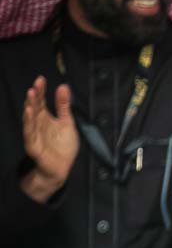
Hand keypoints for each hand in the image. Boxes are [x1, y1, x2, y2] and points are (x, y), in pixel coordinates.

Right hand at [20, 76, 78, 198]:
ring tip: (31, 93)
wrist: (61, 168)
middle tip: (36, 84)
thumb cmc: (63, 146)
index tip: (41, 79)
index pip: (41, 101)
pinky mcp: (33, 145)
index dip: (41, 91)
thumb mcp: (67, 123)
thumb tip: (63, 86)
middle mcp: (37, 124)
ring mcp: (34, 133)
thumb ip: (64, 106)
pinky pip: (29, 132)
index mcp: (45, 118)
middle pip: (35, 107)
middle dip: (35, 96)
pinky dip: (28, 122)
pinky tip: (29, 112)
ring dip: (30, 105)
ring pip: (30, 118)